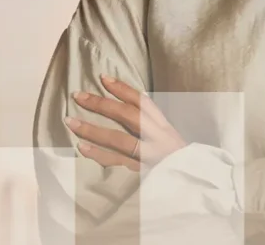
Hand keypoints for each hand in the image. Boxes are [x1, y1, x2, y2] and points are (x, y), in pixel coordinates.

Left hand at [66, 75, 187, 170]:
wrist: (192, 185)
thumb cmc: (177, 162)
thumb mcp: (168, 139)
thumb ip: (150, 127)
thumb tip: (125, 109)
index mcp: (164, 127)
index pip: (142, 103)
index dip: (123, 89)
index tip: (103, 79)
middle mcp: (158, 138)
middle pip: (129, 116)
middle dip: (102, 104)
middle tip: (79, 96)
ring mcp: (150, 156)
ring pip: (120, 139)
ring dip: (93, 130)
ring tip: (71, 121)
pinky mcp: (142, 174)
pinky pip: (117, 163)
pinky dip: (99, 155)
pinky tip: (82, 148)